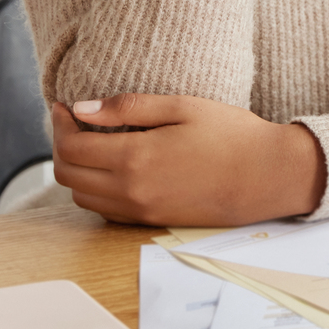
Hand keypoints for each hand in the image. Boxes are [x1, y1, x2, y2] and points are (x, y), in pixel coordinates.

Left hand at [52, 95, 326, 225]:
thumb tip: (82, 109)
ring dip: (77, 170)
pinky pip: (105, 210)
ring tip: (92, 144)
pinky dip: (96, 190)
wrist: (268, 176)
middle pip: (67, 173)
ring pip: (82, 195)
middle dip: (62, 145)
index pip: (71, 146)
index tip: (64, 106)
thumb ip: (129, 107)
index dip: (60, 123)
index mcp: (134, 158)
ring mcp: (140, 210)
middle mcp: (129, 190)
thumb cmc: (232, 135)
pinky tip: (113, 169)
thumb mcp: (182, 107)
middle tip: (74, 123)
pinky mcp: (151, 222)